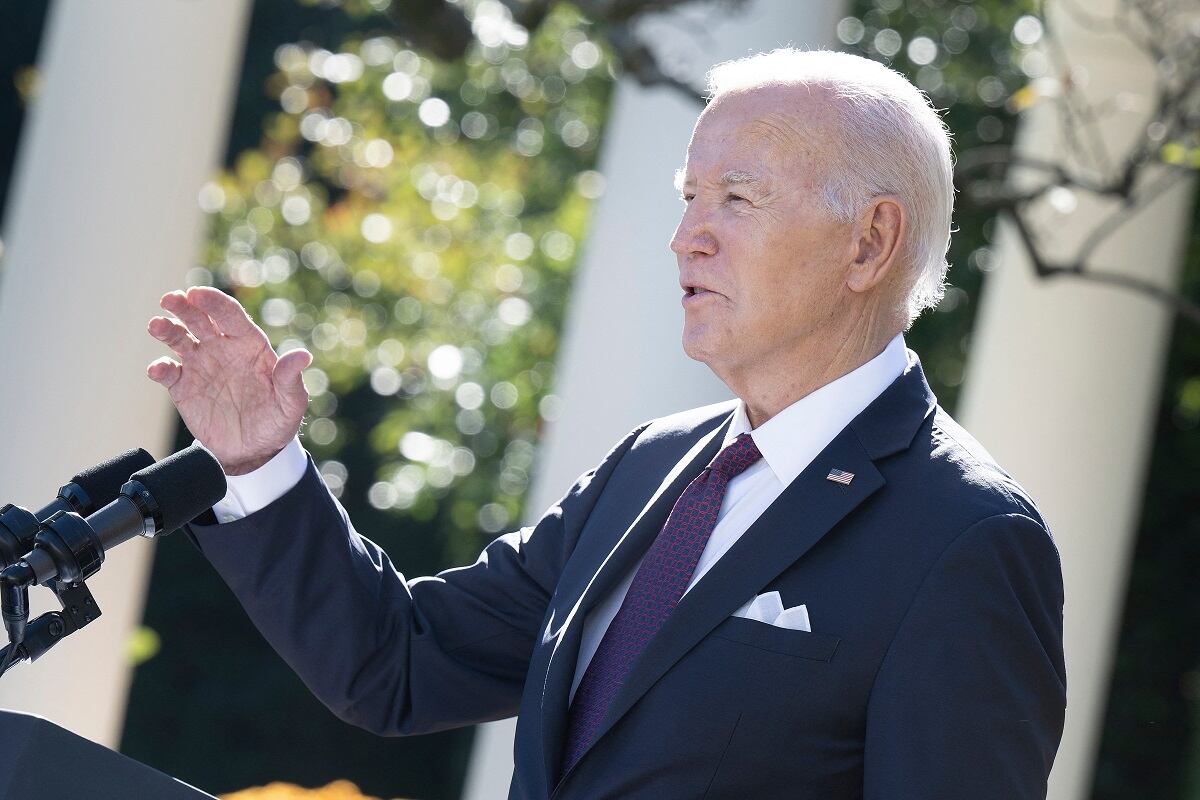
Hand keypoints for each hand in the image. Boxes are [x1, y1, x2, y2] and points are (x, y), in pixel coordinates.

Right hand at [146, 286, 312, 474]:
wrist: (254, 451)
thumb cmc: (277, 421)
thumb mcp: (290, 402)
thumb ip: (290, 378)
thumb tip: (303, 355)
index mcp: (249, 344)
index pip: (230, 315)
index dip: (214, 302)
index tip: (197, 294)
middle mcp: (222, 348)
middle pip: (200, 319)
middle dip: (184, 306)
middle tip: (171, 299)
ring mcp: (200, 365)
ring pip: (179, 339)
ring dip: (167, 330)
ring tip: (156, 325)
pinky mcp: (183, 387)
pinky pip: (168, 372)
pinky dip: (161, 368)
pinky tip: (158, 369)